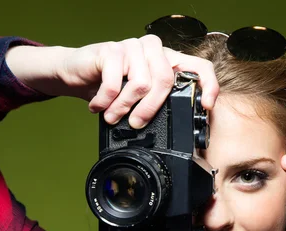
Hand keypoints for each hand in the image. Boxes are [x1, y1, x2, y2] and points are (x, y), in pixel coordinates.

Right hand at [7, 35, 219, 128]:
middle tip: (136, 124)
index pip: (199, 67)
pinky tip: (98, 105)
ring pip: (141, 83)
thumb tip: (180, 129)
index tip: (205, 107)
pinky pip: (115, 83)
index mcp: (168, 60)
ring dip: (123, 107)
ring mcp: (133, 47)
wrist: (77, 72)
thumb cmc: (111, 85)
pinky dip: (106, 101)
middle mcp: (154, 50)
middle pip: (166, 81)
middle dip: (150, 109)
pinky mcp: (112, 50)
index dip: (208, 86)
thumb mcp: (139, 96)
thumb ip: (159, 103)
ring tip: (112, 116)